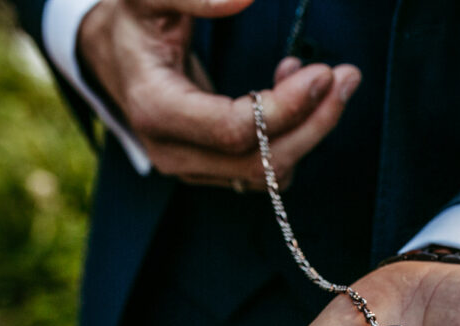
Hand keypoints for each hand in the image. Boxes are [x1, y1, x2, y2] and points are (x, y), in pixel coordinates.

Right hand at [78, 0, 360, 186]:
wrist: (110, 53)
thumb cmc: (131, 18)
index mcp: (155, 109)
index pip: (233, 129)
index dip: (285, 107)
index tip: (324, 73)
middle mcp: (173, 152)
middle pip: (260, 161)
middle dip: (313, 123)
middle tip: (348, 76)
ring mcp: (193, 168)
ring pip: (269, 173)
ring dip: (309, 129)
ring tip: (323, 75)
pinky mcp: (212, 171)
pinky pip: (266, 169)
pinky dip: (294, 135)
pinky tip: (293, 87)